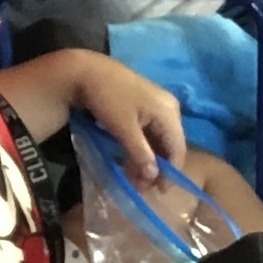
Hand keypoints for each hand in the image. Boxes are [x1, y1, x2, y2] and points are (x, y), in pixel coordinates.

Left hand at [51, 49, 185, 180]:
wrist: (85, 70)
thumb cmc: (107, 98)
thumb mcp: (123, 128)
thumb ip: (140, 153)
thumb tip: (153, 176)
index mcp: (169, 112)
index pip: (178, 148)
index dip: (170, 172)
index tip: (158, 191)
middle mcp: (168, 108)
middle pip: (169, 144)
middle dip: (156, 167)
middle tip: (141, 186)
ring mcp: (156, 105)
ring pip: (158, 139)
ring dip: (147, 158)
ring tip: (133, 176)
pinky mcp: (143, 105)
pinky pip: (149, 131)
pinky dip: (141, 147)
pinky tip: (130, 159)